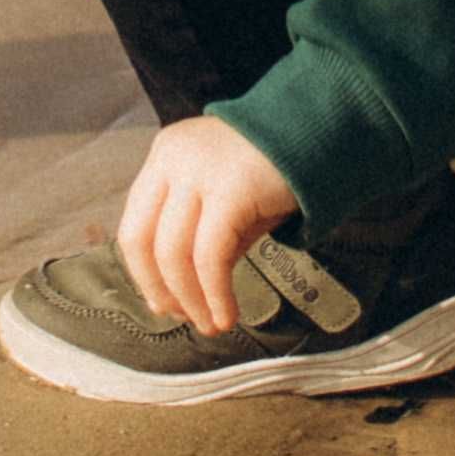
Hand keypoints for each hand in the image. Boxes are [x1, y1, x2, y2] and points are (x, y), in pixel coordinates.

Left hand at [118, 113, 300, 337]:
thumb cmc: (275, 169)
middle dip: (161, 290)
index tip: (165, 305)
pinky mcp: (229, 188)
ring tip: (212, 324)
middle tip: (186, 318)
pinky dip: (215, 293)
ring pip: (173, 252)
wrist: (319, 131)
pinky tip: (227, 314)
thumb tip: (182, 297)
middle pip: (142, 240)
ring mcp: (198, 170)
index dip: (144, 274)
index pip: (135, 225)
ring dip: (191, 299)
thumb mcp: (227, 203)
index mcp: (165, 157)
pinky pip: (210, 256)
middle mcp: (173, 158)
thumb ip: (201, 240)